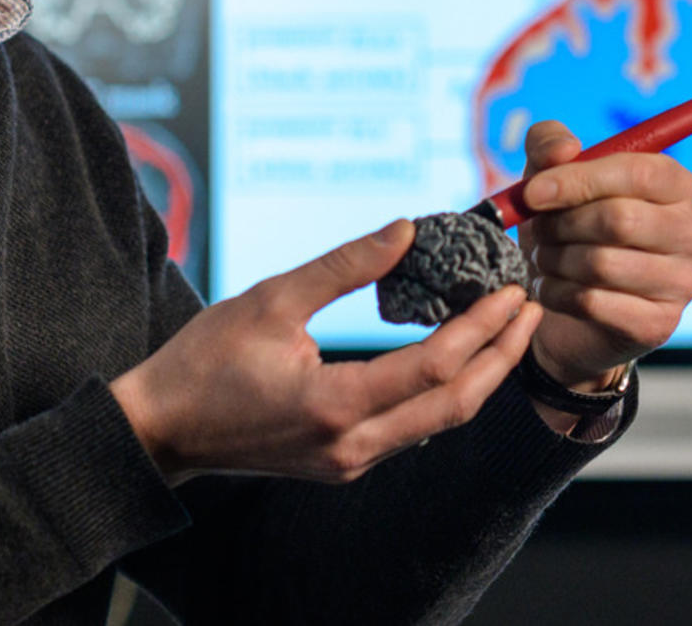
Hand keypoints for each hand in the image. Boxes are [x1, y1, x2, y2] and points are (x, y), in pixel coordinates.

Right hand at [110, 220, 540, 483]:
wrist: (161, 431)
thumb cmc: (203, 361)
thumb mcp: (270, 298)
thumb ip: (344, 265)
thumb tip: (406, 228)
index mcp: (335, 406)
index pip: (435, 367)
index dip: (482, 327)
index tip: (512, 289)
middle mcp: (353, 446)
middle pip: (455, 405)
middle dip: (501, 356)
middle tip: (531, 306)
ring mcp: (350, 462)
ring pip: (438, 421)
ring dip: (478, 373)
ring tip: (505, 323)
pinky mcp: (344, 462)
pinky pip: (412, 428)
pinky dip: (443, 388)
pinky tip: (455, 350)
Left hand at [517, 121, 691, 390]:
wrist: (569, 308)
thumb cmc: (567, 229)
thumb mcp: (550, 179)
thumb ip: (550, 145)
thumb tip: (566, 148)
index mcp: (676, 185)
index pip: (638, 172)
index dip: (580, 179)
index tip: (533, 192)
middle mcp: (691, 232)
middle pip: (619, 219)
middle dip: (562, 224)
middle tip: (539, 231)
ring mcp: (681, 282)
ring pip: (602, 263)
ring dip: (555, 259)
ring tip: (544, 258)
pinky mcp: (659, 323)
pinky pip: (594, 302)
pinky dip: (556, 293)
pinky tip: (550, 288)